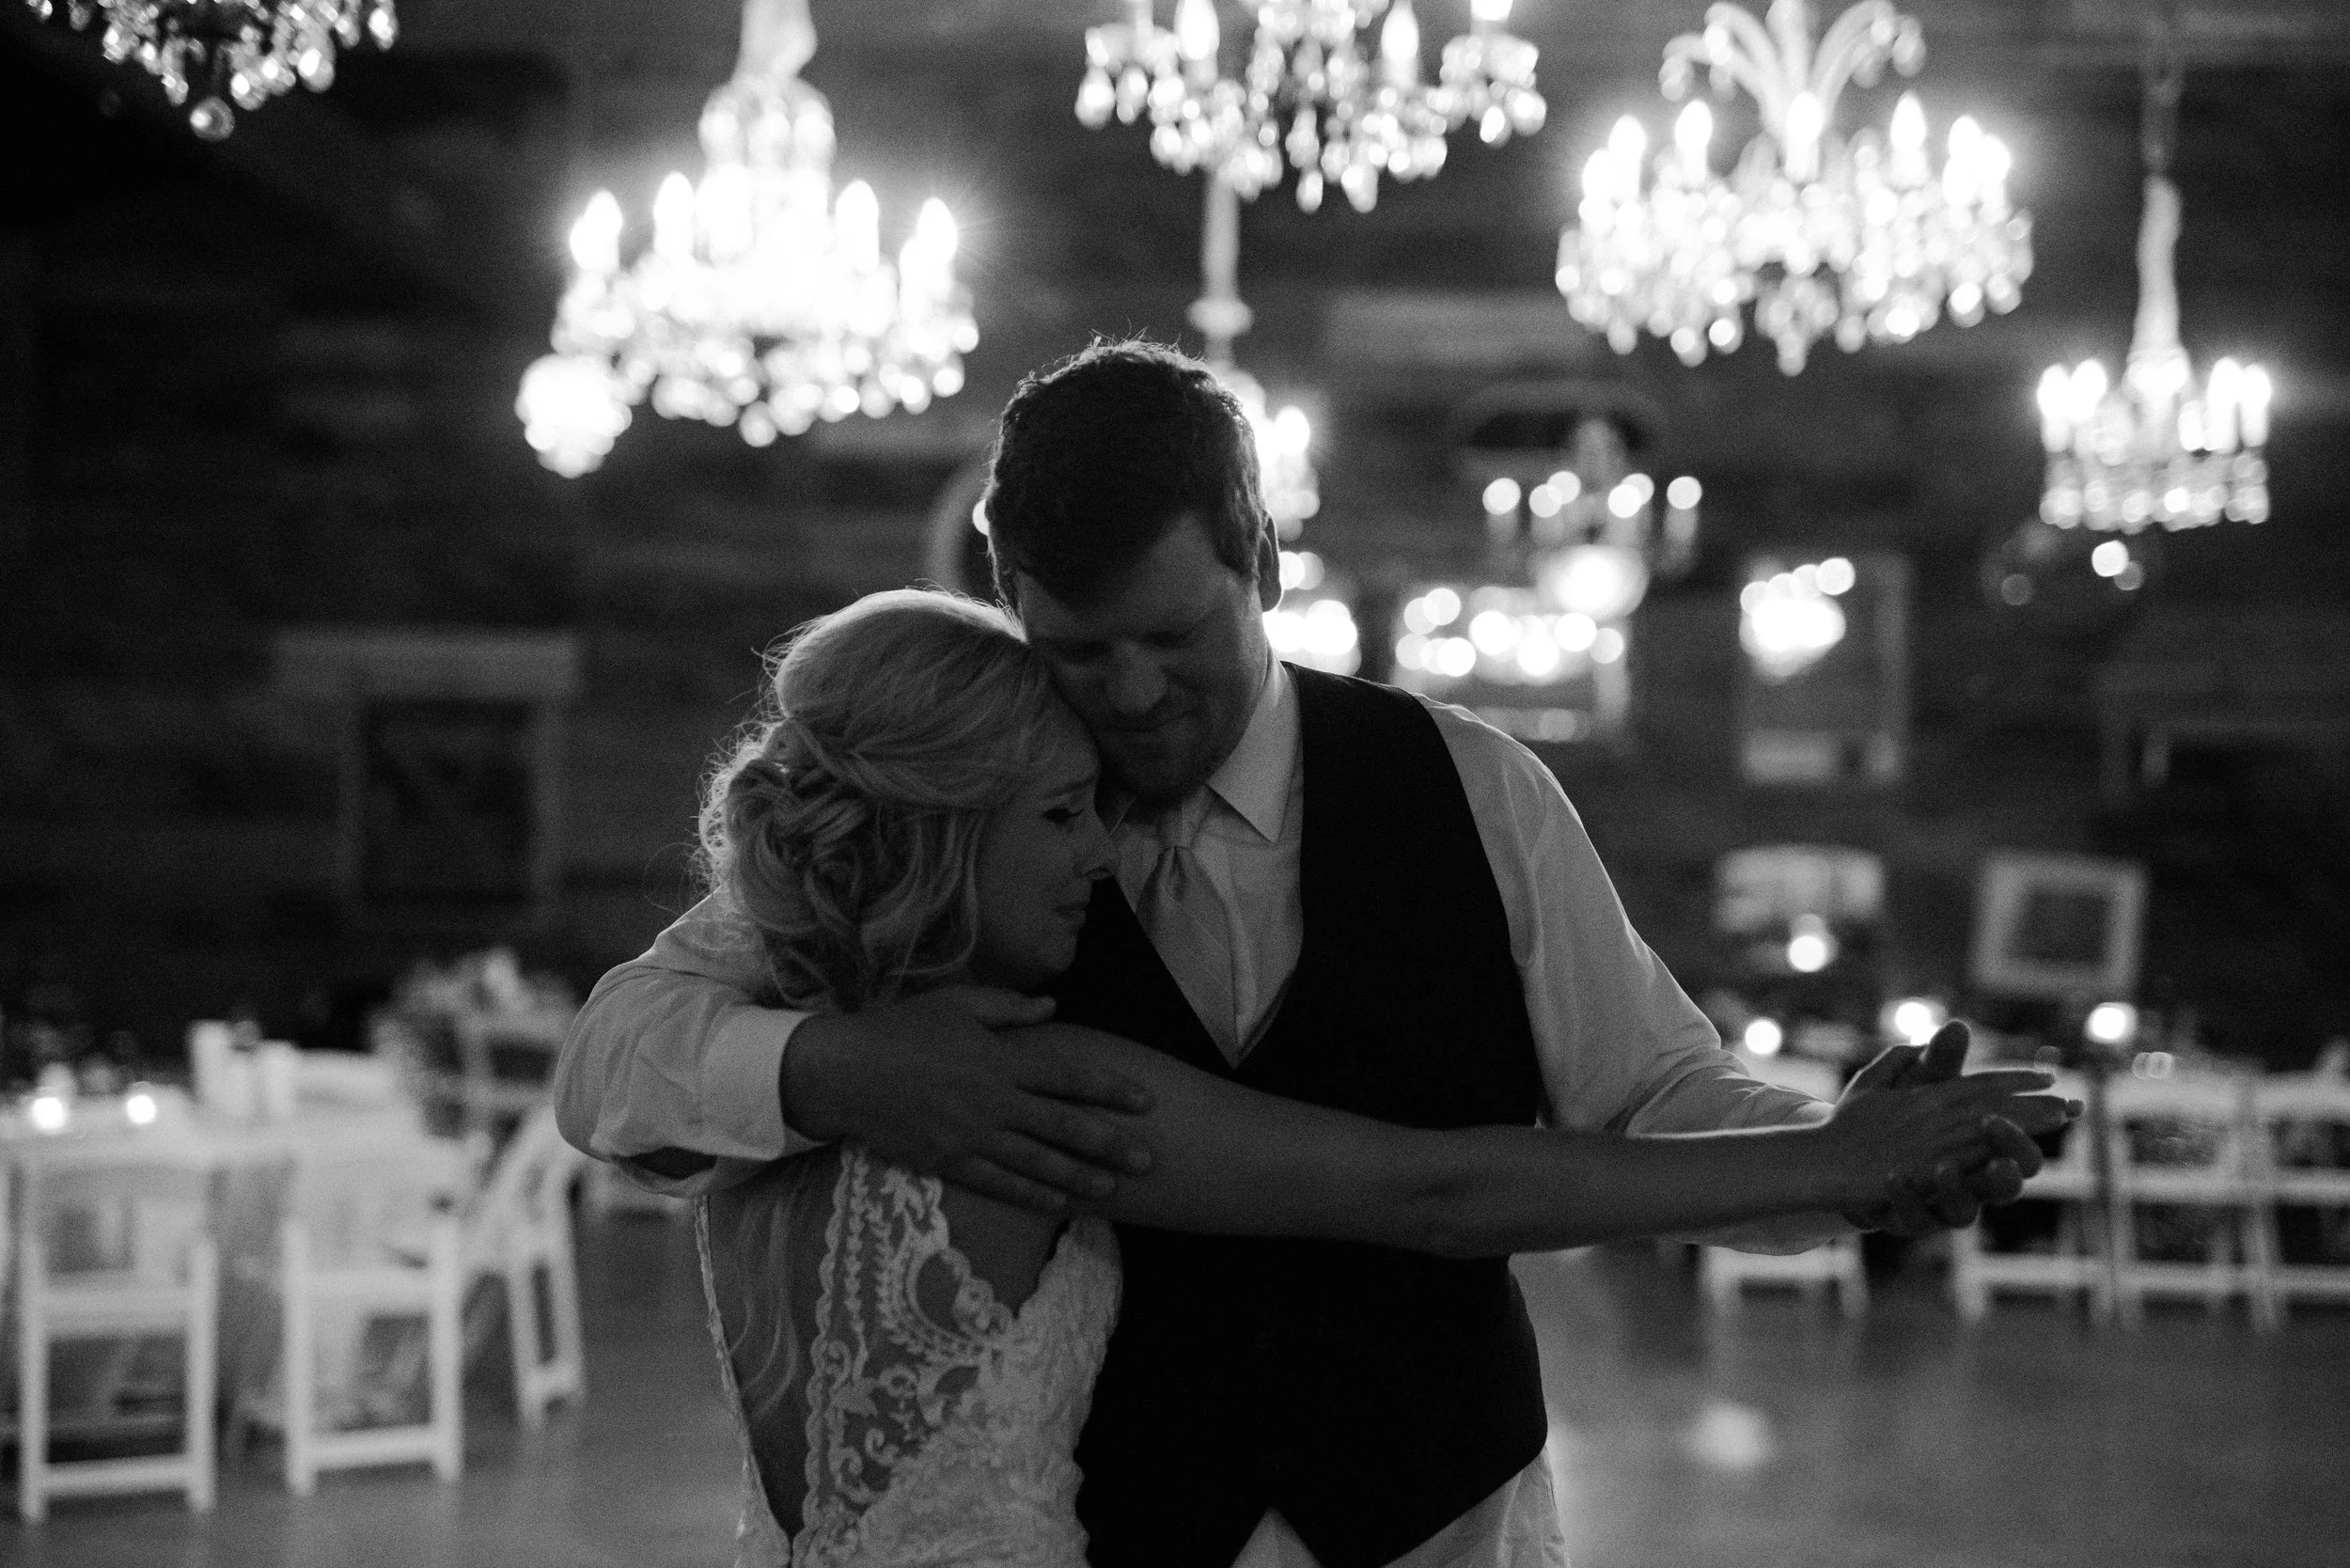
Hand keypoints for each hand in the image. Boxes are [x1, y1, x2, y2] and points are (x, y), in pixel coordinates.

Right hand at [781, 987, 1155, 1213]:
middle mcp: (993, 1101)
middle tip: (1147, 1159)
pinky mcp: (949, 1162)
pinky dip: (1032, 1194)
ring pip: (1037, 1162)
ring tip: (1113, 1189)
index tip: (1145, 1100)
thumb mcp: (956, 1004)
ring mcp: (972, 1137)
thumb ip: (1008, 1009)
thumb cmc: (900, 1030)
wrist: (844, 1073)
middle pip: (1063, 1126)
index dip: (1110, 1089)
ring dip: (1079, 1177)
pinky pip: (1000, 1184)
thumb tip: (1053, 1008)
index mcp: (999, 1059)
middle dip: (1109, 1143)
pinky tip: (1059, 1204)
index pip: (1068, 1076)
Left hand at [1830, 1021, 2078, 1234]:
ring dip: (1956, 1187)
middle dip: (2010, 1157)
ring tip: (1944, 1166)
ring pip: (1964, 1213)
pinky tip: (1893, 1176)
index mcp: (1978, 1149)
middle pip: (2008, 1183)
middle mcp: (1967, 1182)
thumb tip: (1958, 1025)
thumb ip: (1939, 1064)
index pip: (2022, 1139)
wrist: (1845, 1158)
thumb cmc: (1897, 1121)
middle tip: (1997, 1126)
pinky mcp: (1904, 1216)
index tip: (2065, 1103)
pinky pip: (1912, 1217)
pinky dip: (1904, 1197)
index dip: (2043, 1121)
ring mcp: (1936, 1204)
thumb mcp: (1916, 1088)